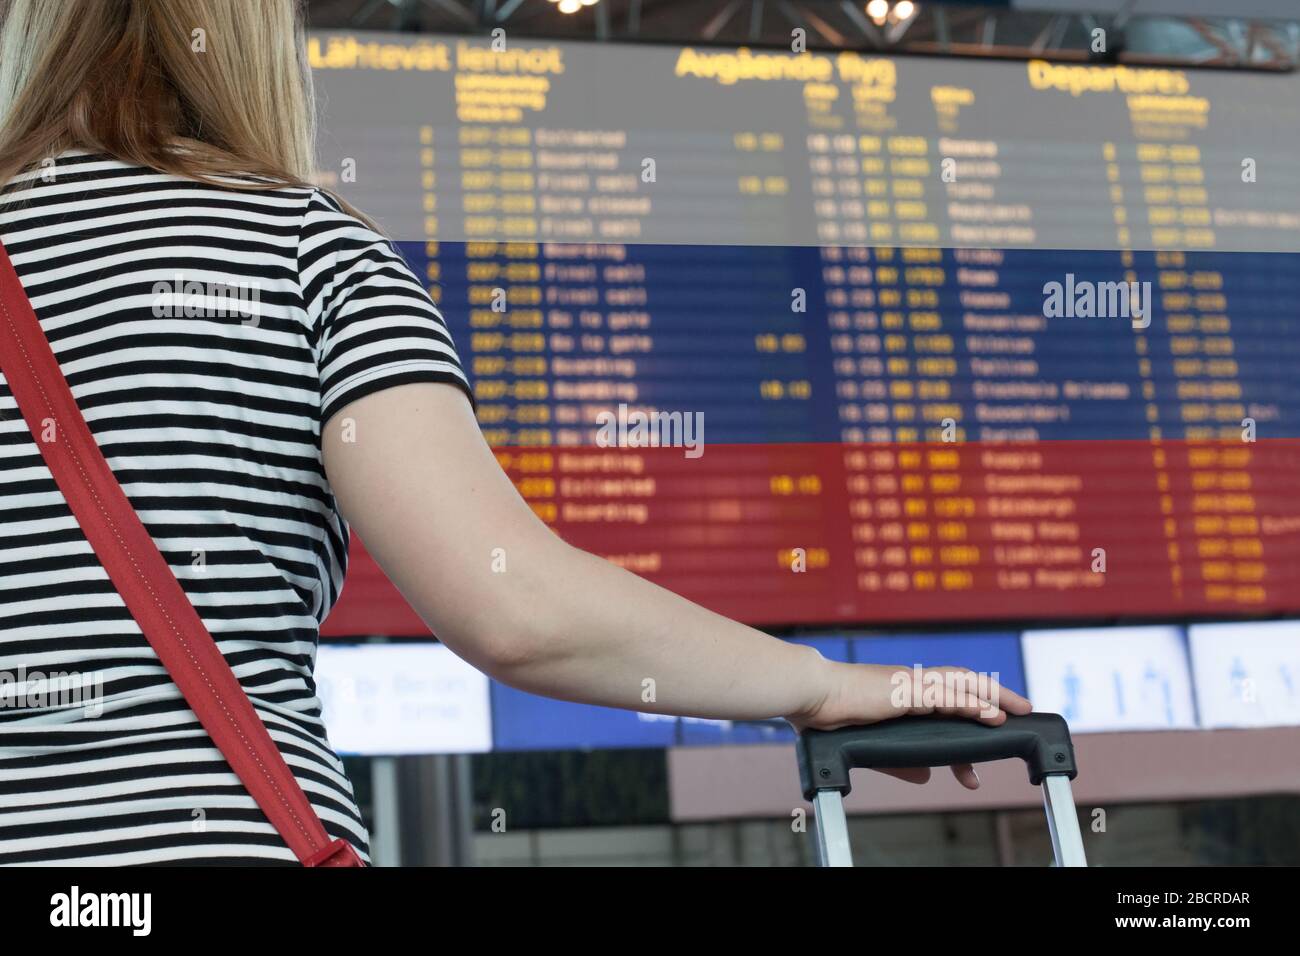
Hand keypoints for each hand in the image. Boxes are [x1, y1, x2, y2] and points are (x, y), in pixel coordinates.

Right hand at [786, 662, 1033, 790]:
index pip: (946, 705)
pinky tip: (990, 713)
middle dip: (996, 697)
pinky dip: (971, 703)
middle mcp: (912, 684)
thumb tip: (928, 777)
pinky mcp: (906, 690)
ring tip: (1018, 710)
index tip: (983, 749)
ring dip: (993, 696)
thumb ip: (901, 761)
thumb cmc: (829, 715)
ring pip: (962, 685)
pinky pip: (946, 696)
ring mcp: (910, 684)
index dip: (970, 724)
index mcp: (903, 694)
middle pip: (964, 686)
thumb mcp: (873, 744)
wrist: (810, 694)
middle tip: (1023, 712)